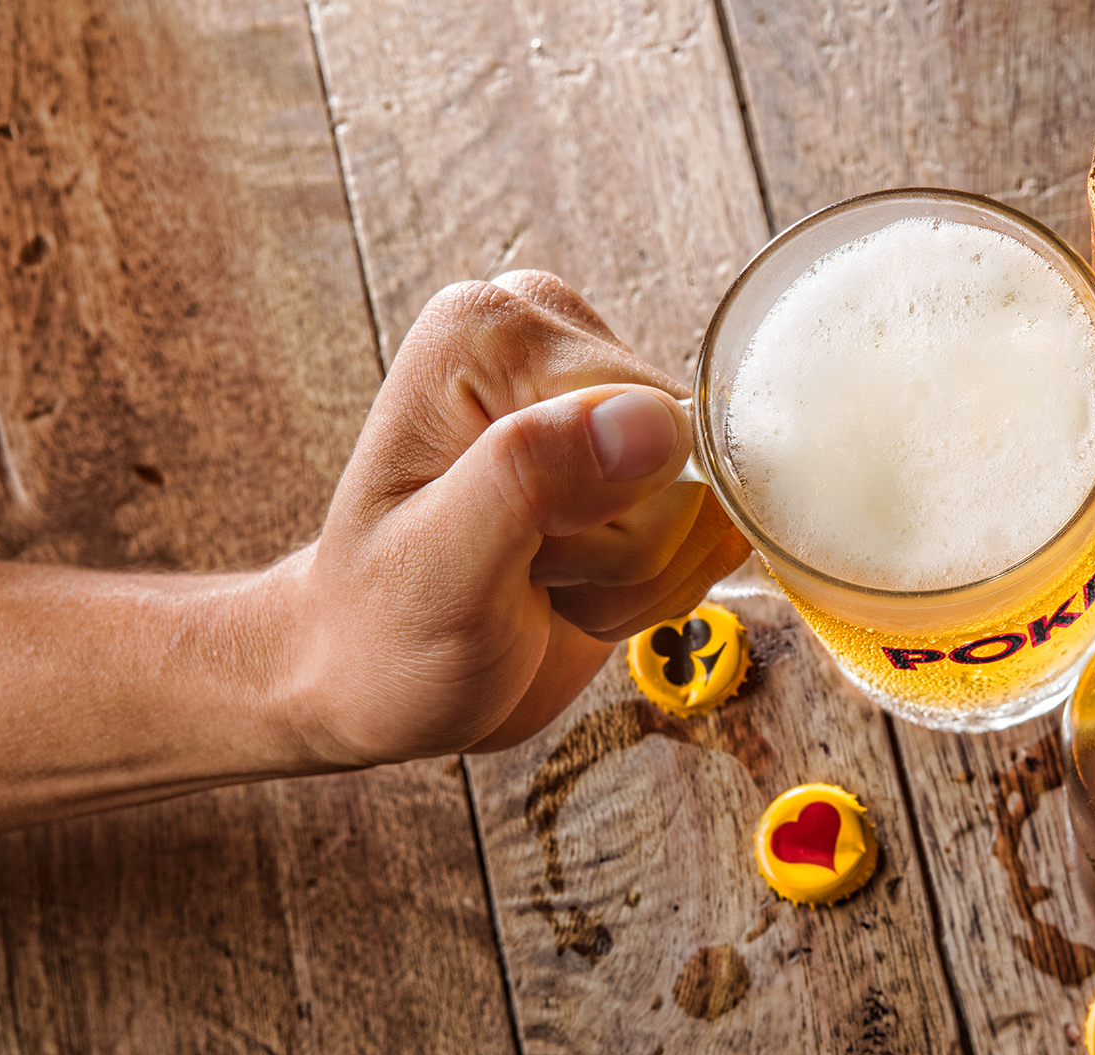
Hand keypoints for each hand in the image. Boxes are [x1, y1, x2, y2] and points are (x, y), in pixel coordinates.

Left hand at [290, 270, 749, 764]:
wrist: (381, 683)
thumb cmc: (383, 635)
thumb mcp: (438, 569)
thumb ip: (529, 480)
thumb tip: (649, 423)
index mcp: (490, 332)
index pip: (651, 420)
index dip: (608, 520)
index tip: (521, 553)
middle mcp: (550, 340)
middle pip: (692, 459)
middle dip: (626, 553)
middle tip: (532, 575)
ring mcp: (600, 397)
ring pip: (711, 500)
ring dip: (639, 579)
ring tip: (545, 582)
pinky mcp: (638, 455)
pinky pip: (713, 523)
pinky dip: (657, 585)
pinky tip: (581, 586)